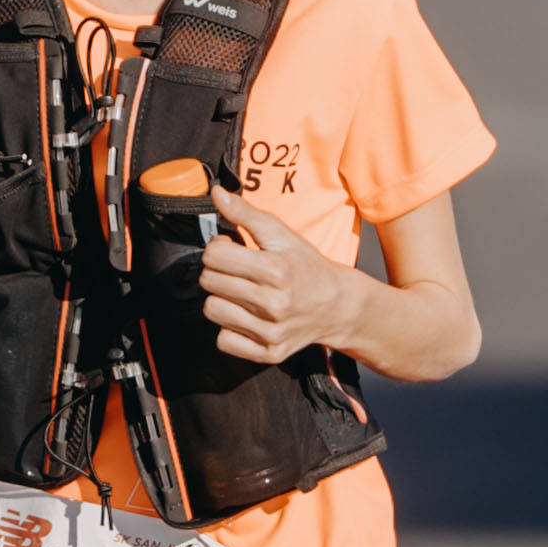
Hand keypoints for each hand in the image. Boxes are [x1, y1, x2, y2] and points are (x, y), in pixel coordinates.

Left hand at [199, 199, 363, 363]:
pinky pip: (223, 341)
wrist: (337, 306)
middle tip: (238, 271)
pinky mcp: (267, 353)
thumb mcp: (282, 235)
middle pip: (209, 282)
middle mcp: (273, 304)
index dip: (219, 249)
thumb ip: (246, 214)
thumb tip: (216, 193)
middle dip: (219, 272)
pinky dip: (230, 328)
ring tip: (241, 293)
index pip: (214, 256)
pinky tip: (246, 316)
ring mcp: (270, 332)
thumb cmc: (307, 267)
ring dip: (222, 299)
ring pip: (212, 311)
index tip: (232, 249)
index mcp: (277, 271)